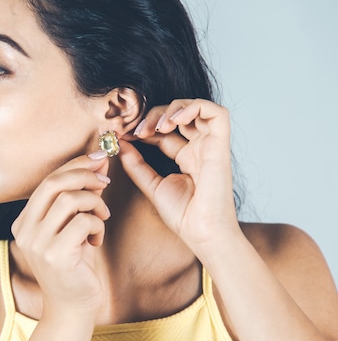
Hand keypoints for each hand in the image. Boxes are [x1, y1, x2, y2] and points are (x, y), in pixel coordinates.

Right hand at [11, 152, 110, 317]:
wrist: (72, 307)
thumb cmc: (74, 265)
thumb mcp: (72, 228)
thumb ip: (79, 198)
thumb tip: (99, 163)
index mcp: (24, 222)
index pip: (47, 181)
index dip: (75, 165)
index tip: (98, 159)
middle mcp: (25, 230)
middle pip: (53, 183)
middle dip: (84, 175)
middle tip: (105, 182)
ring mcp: (38, 243)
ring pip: (69, 200)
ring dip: (94, 203)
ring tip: (102, 217)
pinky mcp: (56, 255)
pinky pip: (83, 222)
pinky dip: (97, 225)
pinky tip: (96, 241)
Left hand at [119, 99, 239, 253]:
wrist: (201, 232)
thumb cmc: (182, 215)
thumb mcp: (151, 185)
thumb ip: (136, 164)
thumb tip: (120, 144)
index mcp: (186, 157)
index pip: (164, 130)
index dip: (143, 126)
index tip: (123, 133)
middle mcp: (199, 148)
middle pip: (178, 115)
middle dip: (154, 115)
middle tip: (136, 130)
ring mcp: (211, 146)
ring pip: (197, 107)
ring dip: (172, 109)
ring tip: (156, 126)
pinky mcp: (221, 146)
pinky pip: (217, 113)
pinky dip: (194, 108)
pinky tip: (173, 122)